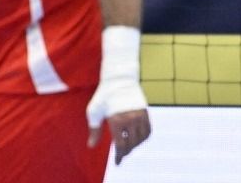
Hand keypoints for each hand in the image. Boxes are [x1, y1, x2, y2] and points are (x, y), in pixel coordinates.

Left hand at [86, 26, 150, 164]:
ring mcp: (139, 115)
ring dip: (136, 145)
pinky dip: (144, 137)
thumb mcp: (94, 112)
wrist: (119, 79)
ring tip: (129, 146)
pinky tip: (137, 138)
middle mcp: (130, 119)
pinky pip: (148, 130)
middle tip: (121, 154)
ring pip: (141, 138)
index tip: (118, 162)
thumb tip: (91, 146)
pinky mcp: (145, 111)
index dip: (120, 156)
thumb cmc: (103, 96)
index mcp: (116, 121)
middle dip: (127, 151)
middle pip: (132, 143)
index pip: (121, 145)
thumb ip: (94, 130)